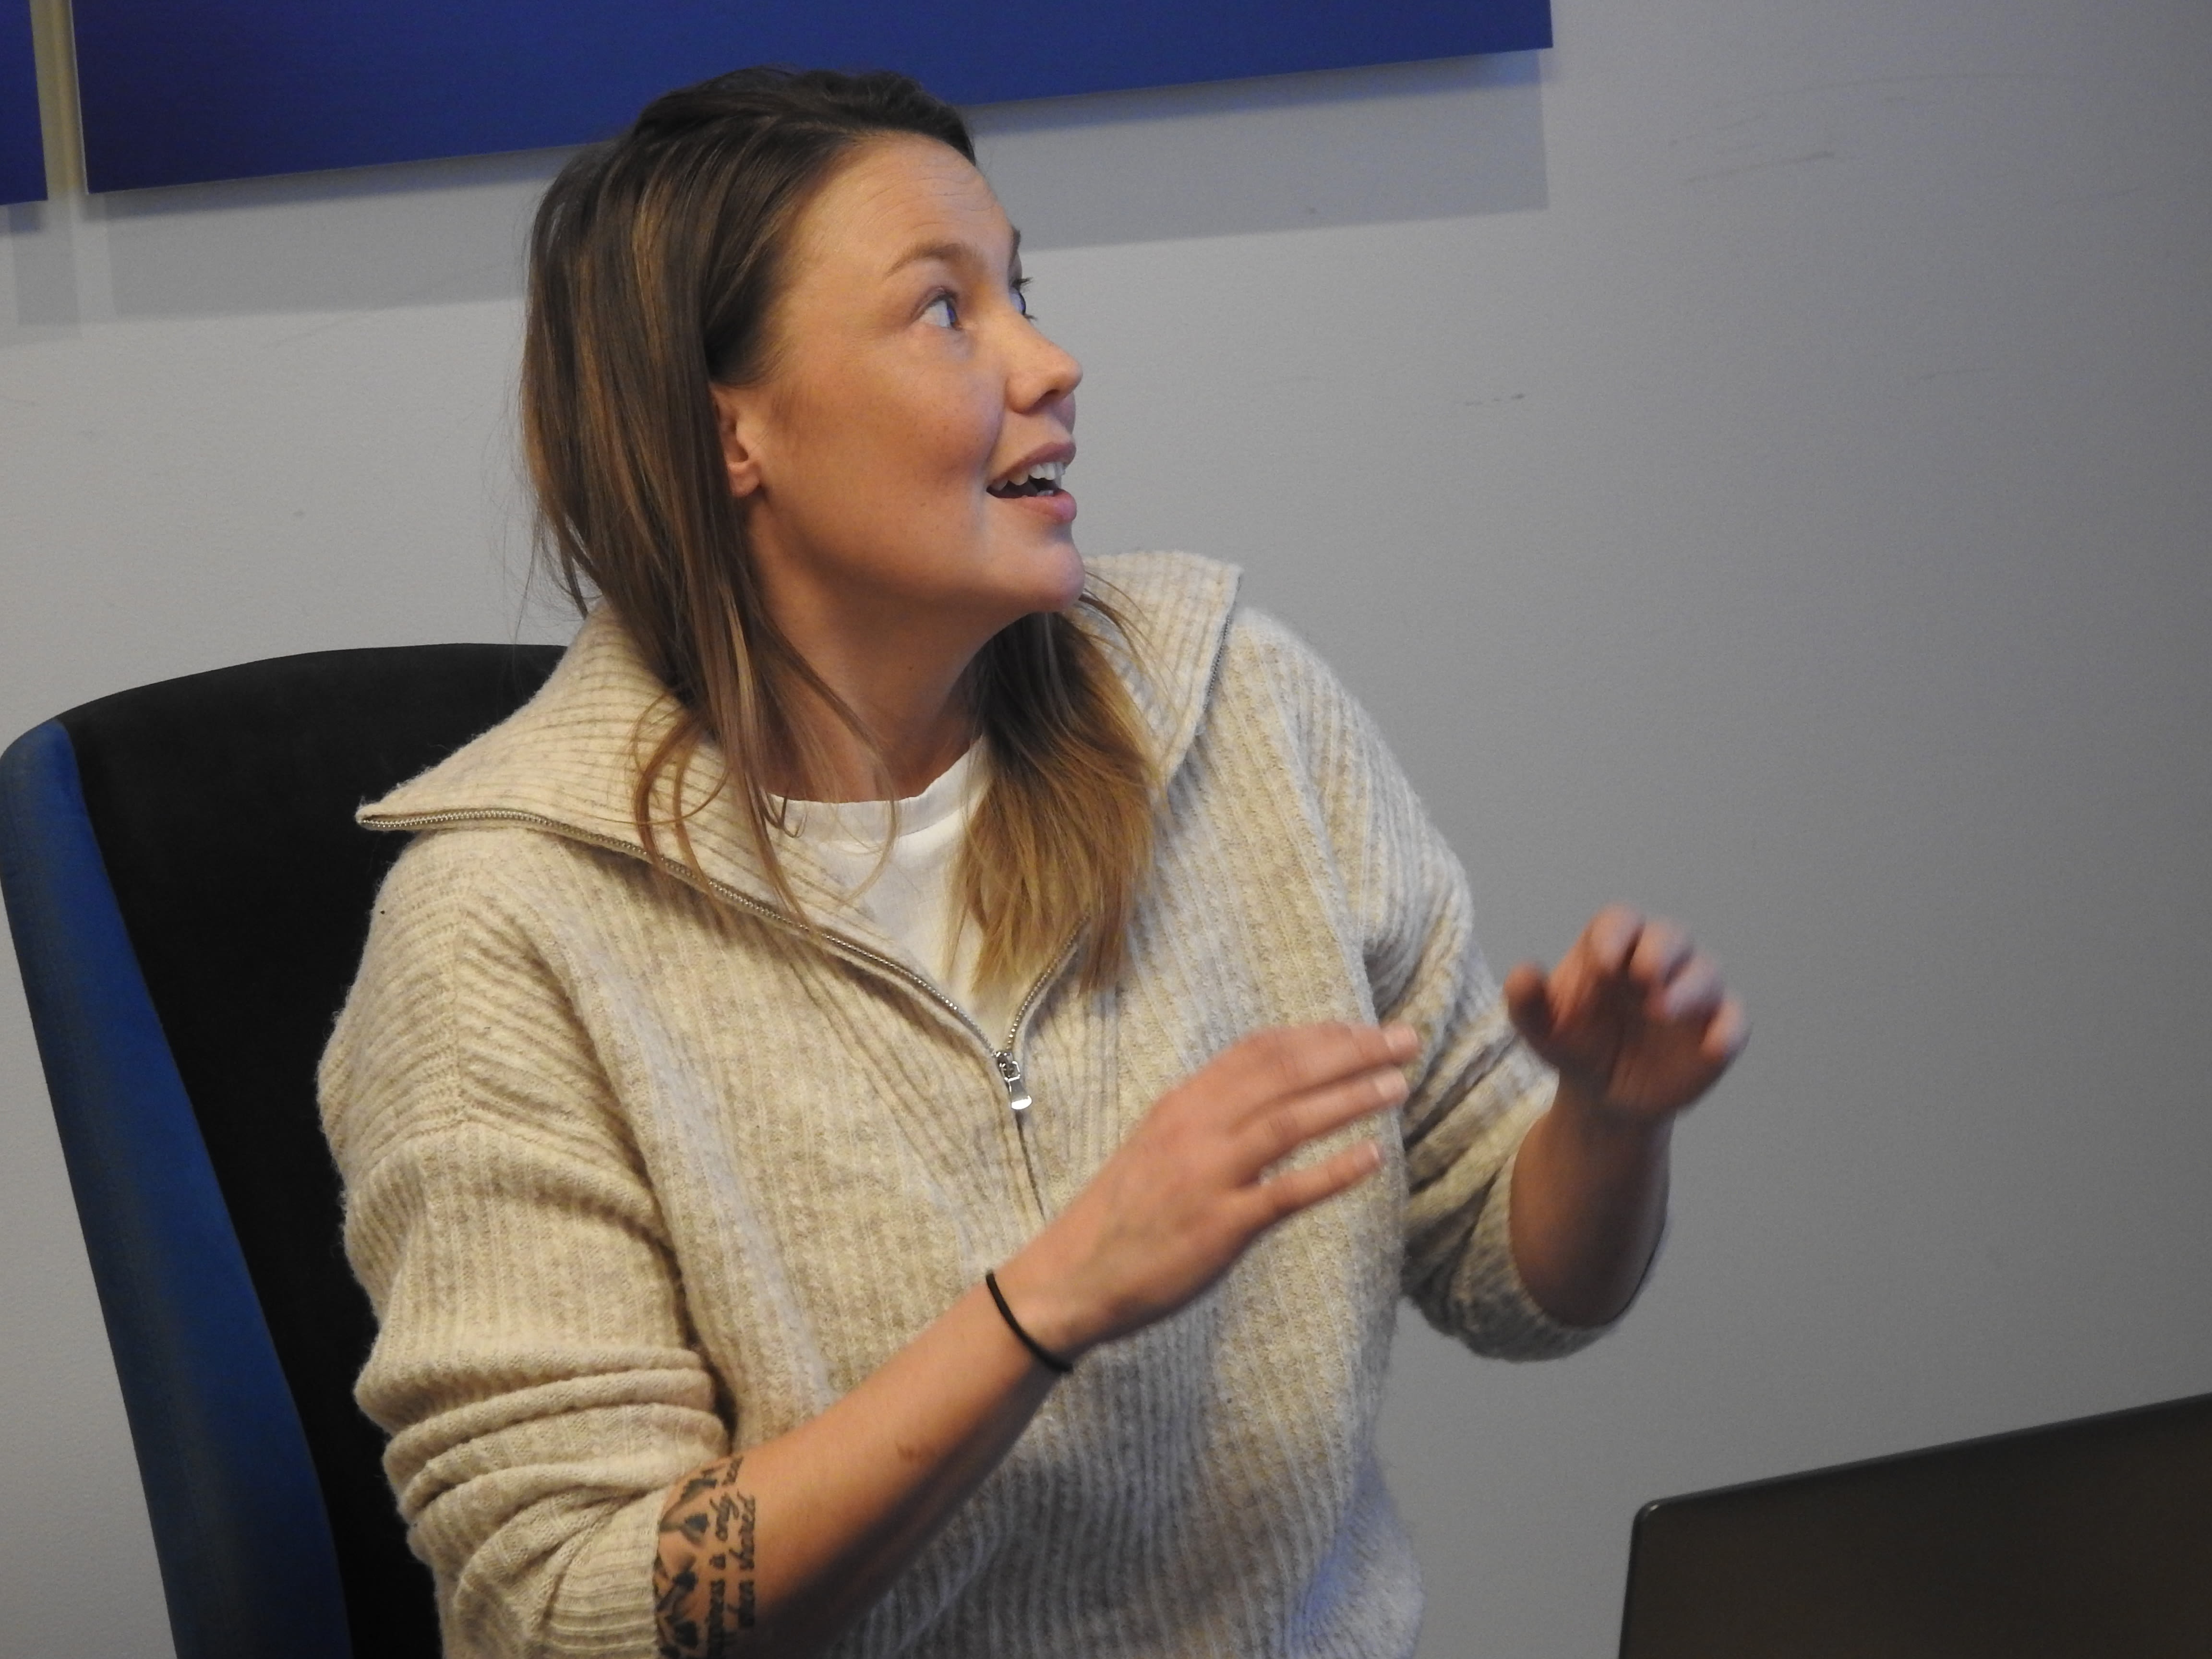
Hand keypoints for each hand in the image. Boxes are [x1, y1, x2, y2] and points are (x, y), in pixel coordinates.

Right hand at [998, 1021, 1416, 1358]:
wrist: (1071, 1276)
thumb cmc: (1125, 1213)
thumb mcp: (1159, 1143)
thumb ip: (1210, 1116)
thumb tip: (1268, 1093)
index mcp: (1183, 1104)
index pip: (1260, 1051)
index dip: (1319, 1035)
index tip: (1364, 1028)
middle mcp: (1196, 1128)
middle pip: (1285, 1074)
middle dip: (1351, 1051)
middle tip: (1406, 1040)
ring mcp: (1208, 1176)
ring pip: (1291, 1121)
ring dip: (1351, 1097)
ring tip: (1400, 1085)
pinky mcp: (1220, 1227)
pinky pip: (1286, 1192)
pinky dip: (1333, 1171)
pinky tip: (1374, 1157)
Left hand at [1503, 905, 1745, 1126]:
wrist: (1603, 1097)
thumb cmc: (1573, 1045)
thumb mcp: (1541, 1030)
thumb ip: (1526, 1002)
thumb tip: (1523, 974)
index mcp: (1613, 948)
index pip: (1620, 921)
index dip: (1615, 935)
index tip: (1600, 963)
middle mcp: (1658, 962)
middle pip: (1672, 936)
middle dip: (1660, 951)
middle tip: (1642, 977)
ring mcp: (1690, 994)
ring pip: (1707, 972)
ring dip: (1689, 987)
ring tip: (1660, 1010)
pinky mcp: (1715, 1030)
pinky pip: (1734, 1021)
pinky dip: (1728, 1029)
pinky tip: (1713, 1045)